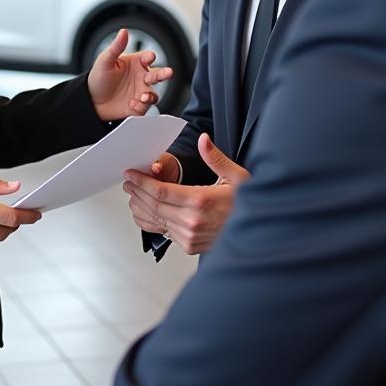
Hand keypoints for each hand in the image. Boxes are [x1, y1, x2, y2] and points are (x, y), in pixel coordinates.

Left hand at [87, 28, 173, 120]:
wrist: (92, 101)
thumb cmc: (99, 78)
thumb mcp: (105, 61)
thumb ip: (116, 47)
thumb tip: (124, 31)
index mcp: (135, 63)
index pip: (147, 58)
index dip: (149, 57)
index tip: (149, 57)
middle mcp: (141, 77)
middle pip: (157, 75)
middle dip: (163, 73)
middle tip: (168, 72)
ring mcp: (140, 92)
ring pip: (153, 93)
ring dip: (151, 94)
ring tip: (144, 96)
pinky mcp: (139, 106)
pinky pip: (146, 107)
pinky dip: (142, 106)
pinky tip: (133, 104)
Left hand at [123, 134, 248, 254]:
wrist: (258, 233)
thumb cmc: (247, 205)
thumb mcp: (236, 176)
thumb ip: (215, 158)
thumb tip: (203, 140)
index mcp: (200, 201)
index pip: (161, 191)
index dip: (142, 181)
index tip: (131, 173)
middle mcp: (192, 221)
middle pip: (154, 205)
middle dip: (137, 191)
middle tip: (128, 180)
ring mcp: (190, 236)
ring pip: (156, 219)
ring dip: (141, 205)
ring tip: (132, 193)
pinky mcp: (189, 245)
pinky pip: (163, 231)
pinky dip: (151, 220)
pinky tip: (146, 211)